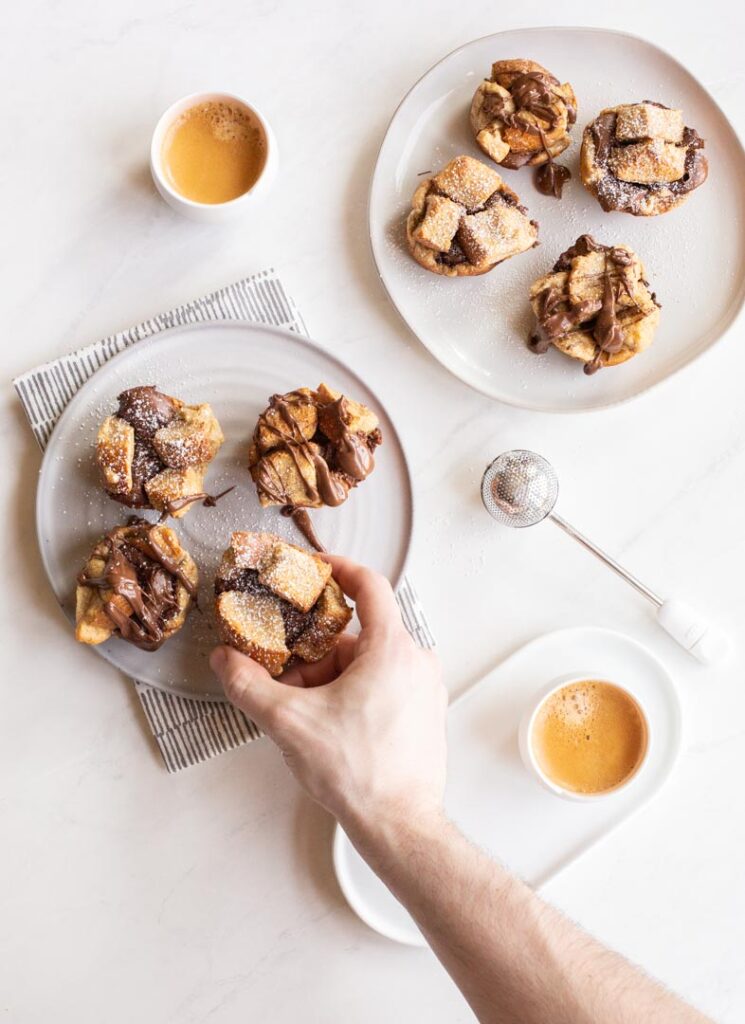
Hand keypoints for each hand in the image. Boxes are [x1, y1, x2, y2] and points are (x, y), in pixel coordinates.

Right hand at [209, 556, 447, 835]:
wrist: (400, 825)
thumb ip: (248, 685)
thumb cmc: (360, 773)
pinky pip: (385, 686)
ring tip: (302, 709)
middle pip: (358, 636)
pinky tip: (328, 724)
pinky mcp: (425, 714)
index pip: (370, 586)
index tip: (319, 568)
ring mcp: (425, 690)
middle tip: (286, 673)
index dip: (341, 569)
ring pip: (370, 664)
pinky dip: (354, 693)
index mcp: (392, 649)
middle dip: (317, 652)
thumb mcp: (289, 722)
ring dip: (332, 677)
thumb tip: (224, 661)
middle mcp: (416, 662)